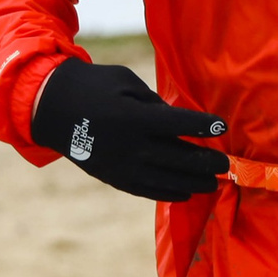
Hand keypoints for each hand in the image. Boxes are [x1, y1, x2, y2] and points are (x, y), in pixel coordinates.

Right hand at [30, 59, 230, 202]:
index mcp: (134, 117)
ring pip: (168, 180)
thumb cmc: (94, 87)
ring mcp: (122, 166)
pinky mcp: (114, 178)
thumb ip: (155, 104)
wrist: (52, 109)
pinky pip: (148, 191)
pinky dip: (171, 193)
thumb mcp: (126, 83)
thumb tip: (179, 123)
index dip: (203, 126)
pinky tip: (187, 191)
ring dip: (194, 182)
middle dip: (207, 162)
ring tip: (213, 182)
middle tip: (225, 164)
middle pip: (179, 158)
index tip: (222, 126)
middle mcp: (131, 146)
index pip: (179, 124)